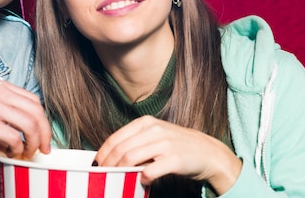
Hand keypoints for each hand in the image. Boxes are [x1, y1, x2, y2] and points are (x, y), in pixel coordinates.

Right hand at [0, 78, 50, 187]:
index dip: (43, 121)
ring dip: (34, 142)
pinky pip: (12, 136)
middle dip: (45, 133)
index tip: (43, 138)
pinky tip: (10, 154)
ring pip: (29, 122)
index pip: (33, 100)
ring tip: (28, 154)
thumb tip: (16, 141)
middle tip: (43, 150)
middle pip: (36, 110)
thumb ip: (0, 123)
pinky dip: (17, 148)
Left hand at [94, 116, 241, 194]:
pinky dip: (142, 177)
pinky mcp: (175, 159)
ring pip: (131, 158)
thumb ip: (136, 141)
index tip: (96, 164)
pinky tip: (142, 181)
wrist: (208, 152)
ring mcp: (165, 144)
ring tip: (116, 179)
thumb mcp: (155, 136)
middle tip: (103, 175)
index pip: (116, 138)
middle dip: (108, 164)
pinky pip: (151, 170)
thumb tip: (111, 155)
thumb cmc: (177, 146)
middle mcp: (154, 130)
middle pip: (121, 149)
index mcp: (145, 122)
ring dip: (120, 171)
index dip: (103, 153)